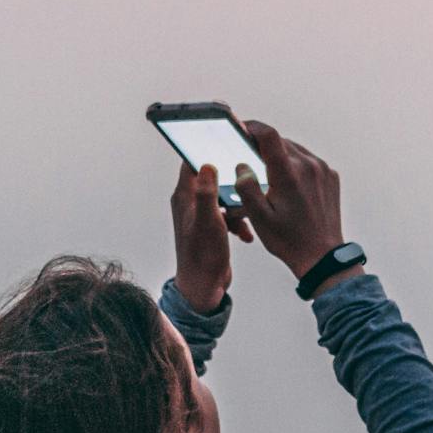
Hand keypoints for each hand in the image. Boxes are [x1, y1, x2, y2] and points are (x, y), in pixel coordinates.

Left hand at [170, 161, 253, 312]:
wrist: (203, 289)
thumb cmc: (202, 258)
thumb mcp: (209, 223)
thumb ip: (207, 194)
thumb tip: (206, 165)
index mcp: (184, 198)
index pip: (191, 162)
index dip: (206, 150)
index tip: (226, 144)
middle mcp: (190, 204)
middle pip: (211, 178)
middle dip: (229, 179)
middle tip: (246, 176)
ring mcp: (201, 216)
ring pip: (222, 197)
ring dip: (237, 203)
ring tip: (248, 213)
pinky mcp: (211, 228)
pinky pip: (227, 215)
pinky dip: (238, 221)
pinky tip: (245, 234)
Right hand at [231, 120, 346, 279]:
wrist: (322, 256)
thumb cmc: (289, 240)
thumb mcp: (259, 218)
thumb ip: (246, 187)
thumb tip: (243, 166)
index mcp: (288, 174)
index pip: (268, 135)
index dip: (251, 126)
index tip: (241, 127)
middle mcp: (308, 165)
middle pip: (280, 142)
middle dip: (263, 146)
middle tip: (250, 158)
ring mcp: (323, 170)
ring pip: (295, 150)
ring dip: (280, 156)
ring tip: (270, 176)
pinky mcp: (331, 176)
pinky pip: (309, 161)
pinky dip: (296, 166)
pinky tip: (290, 185)